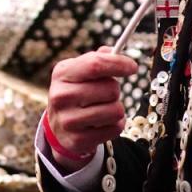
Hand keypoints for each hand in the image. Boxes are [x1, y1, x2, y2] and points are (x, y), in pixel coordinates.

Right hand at [45, 46, 137, 171]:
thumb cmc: (75, 91)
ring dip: (116, 108)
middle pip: (110, 88)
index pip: (95, 65)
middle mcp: (61, 96)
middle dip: (115, 90)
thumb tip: (115, 52)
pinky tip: (102, 123)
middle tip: (105, 93)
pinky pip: (115, 128)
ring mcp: (68, 120)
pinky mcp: (78, 140)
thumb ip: (98, 58)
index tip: (132, 67)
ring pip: (116, 110)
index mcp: (62, 73)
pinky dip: (115, 125)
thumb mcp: (79, 71)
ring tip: (103, 108)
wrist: (58, 126)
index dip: (119, 64)